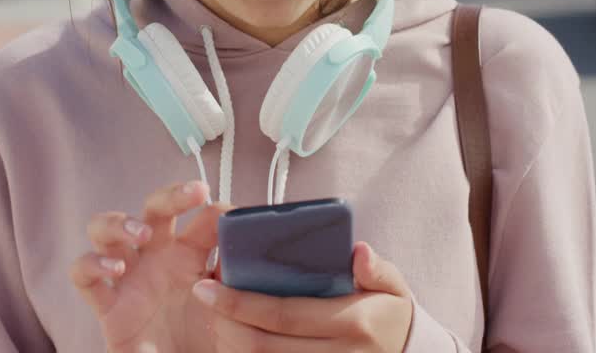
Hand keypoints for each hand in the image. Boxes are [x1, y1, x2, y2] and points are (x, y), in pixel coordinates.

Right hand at [71, 181, 228, 352]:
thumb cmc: (209, 346)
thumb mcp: (234, 314)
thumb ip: (238, 284)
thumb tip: (248, 252)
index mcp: (194, 256)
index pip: (203, 216)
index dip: (219, 210)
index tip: (236, 217)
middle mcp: (159, 258)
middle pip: (156, 207)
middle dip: (173, 195)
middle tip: (196, 193)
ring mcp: (129, 278)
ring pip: (106, 228)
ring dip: (120, 223)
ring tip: (140, 235)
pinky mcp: (107, 306)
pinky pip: (83, 274)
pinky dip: (92, 264)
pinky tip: (114, 270)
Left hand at [192, 241, 414, 351]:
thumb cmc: (388, 315)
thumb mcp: (393, 286)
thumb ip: (376, 268)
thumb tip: (358, 252)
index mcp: (352, 324)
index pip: (283, 314)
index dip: (239, 302)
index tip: (207, 286)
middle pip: (261, 345)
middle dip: (223, 323)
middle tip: (202, 298)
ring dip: (227, 343)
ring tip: (213, 317)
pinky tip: (232, 338)